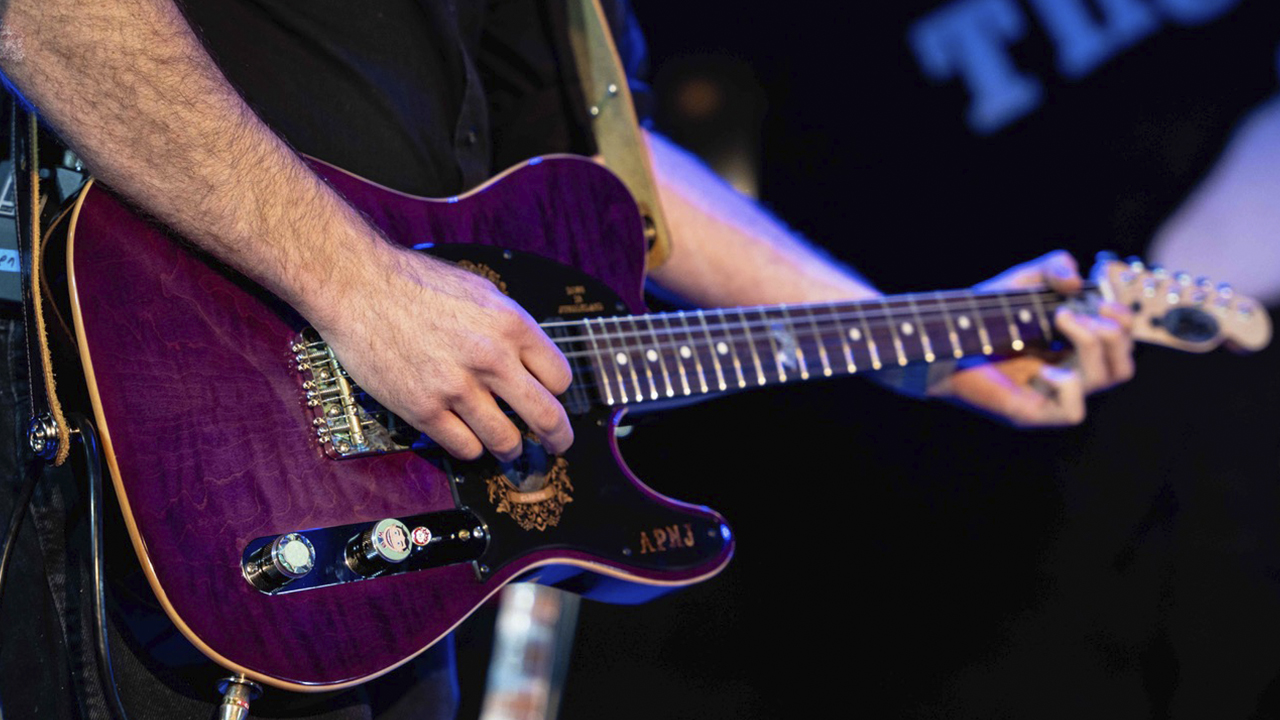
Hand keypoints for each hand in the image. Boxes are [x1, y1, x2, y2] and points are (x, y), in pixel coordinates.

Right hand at [313, 243, 573, 460]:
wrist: (359, 286)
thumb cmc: (416, 284)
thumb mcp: (481, 292)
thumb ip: (510, 328)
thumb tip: (532, 360)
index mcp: (511, 325)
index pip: (559, 378)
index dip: (556, 392)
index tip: (550, 398)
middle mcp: (491, 358)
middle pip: (546, 417)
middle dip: (557, 437)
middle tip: (556, 445)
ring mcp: (457, 387)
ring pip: (505, 441)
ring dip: (510, 448)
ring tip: (507, 446)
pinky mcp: (423, 409)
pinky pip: (464, 448)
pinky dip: (471, 449)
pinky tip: (467, 438)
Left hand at [926, 251, 1134, 426]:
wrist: (940, 339)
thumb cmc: (981, 315)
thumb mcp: (1022, 281)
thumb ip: (1053, 268)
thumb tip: (1077, 281)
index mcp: (1074, 349)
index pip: (1122, 344)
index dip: (1126, 320)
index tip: (1106, 297)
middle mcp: (1069, 373)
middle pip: (1122, 365)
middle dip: (1116, 332)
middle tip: (1079, 309)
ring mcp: (1052, 396)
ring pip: (1106, 380)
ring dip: (1093, 343)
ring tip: (1060, 318)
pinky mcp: (1032, 412)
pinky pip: (1072, 411)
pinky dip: (1069, 384)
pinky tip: (1045, 367)